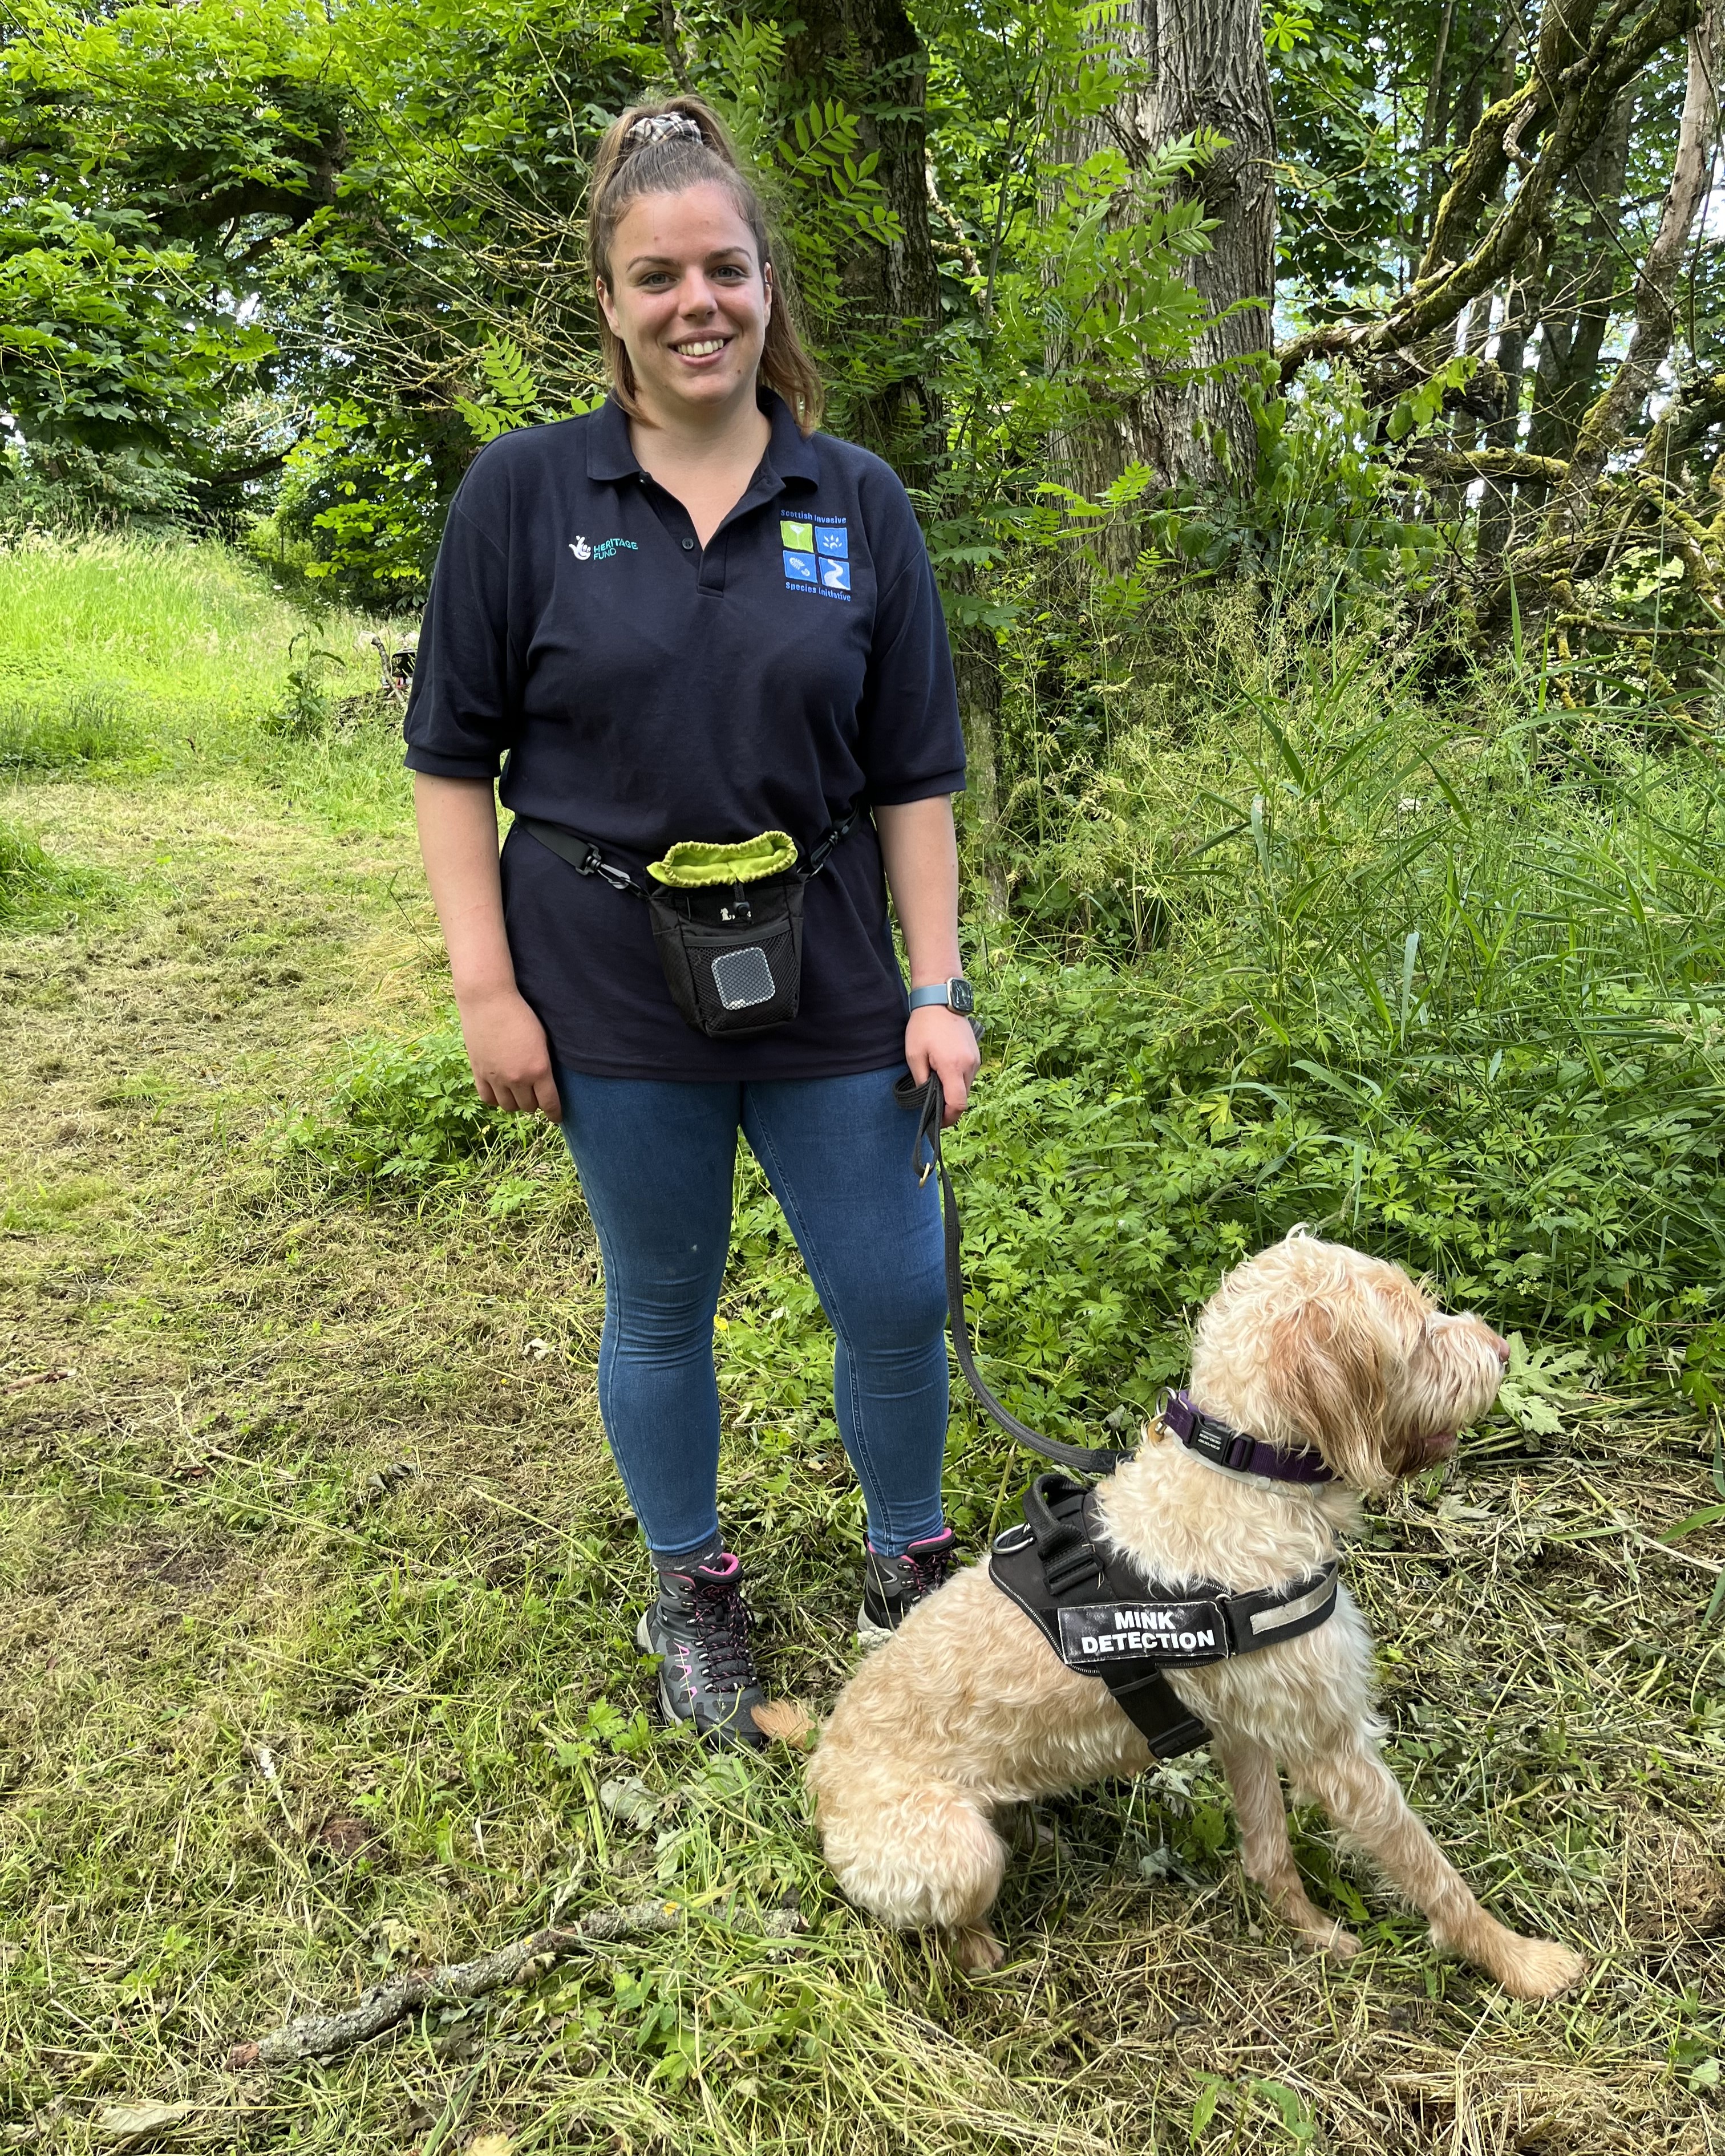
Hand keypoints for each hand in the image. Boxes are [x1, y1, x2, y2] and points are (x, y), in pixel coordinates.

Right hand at [458, 985, 562, 1119]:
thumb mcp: (543, 1039)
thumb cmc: (521, 1013)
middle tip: (537, 1095)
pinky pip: (488, 1099)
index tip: (557, 1117)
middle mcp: (517, 1078)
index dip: (554, 1114)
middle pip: (529, 1107)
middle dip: (535, 1104)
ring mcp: (495, 1077)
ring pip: (509, 1106)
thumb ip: (545, 1064)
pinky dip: (497, 1099)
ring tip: (519, 1093)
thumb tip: (547, 1082)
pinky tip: (501, 1092)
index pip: (549, 1103)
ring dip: (516, 1103)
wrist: (488, 1000)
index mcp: (538, 1070)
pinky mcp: (478, 1072)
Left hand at [905, 1005, 980, 1125]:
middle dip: (950, 1107)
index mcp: (953, 1067)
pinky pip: (969, 1076)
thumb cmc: (924, 1026)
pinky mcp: (976, 1054)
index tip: (938, 1123)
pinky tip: (944, 1073)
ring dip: (954, 1093)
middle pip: (964, 1098)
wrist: (941, 1000)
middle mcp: (969, 1065)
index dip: (949, 1118)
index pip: (958, 1104)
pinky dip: (958, 1081)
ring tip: (936, 1086)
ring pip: (967, 1087)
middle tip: (933, 1106)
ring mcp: (975, 1059)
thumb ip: (921, 1080)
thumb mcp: (914, 1055)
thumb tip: (927, 1099)